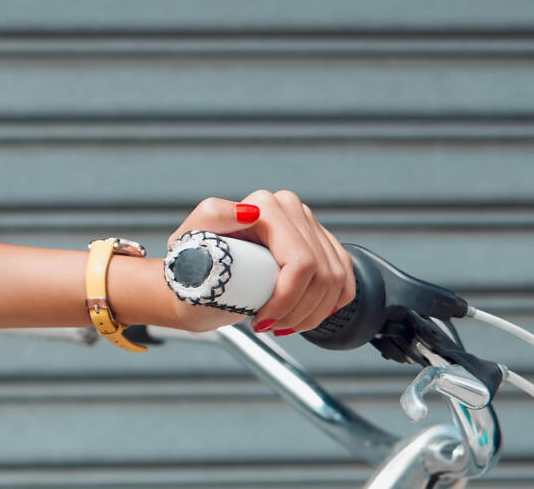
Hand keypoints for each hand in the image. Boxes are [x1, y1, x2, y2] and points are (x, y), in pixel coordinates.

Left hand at [166, 189, 354, 336]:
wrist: (200, 273)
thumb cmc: (192, 261)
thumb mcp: (190, 238)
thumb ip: (213, 215)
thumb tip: (248, 213)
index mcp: (265, 206)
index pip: (300, 263)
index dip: (287, 300)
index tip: (261, 321)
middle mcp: (290, 208)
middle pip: (322, 274)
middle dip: (299, 311)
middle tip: (270, 327)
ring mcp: (308, 224)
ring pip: (335, 280)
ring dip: (312, 314)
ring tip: (281, 325)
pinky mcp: (321, 242)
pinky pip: (344, 277)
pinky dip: (329, 305)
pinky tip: (305, 315)